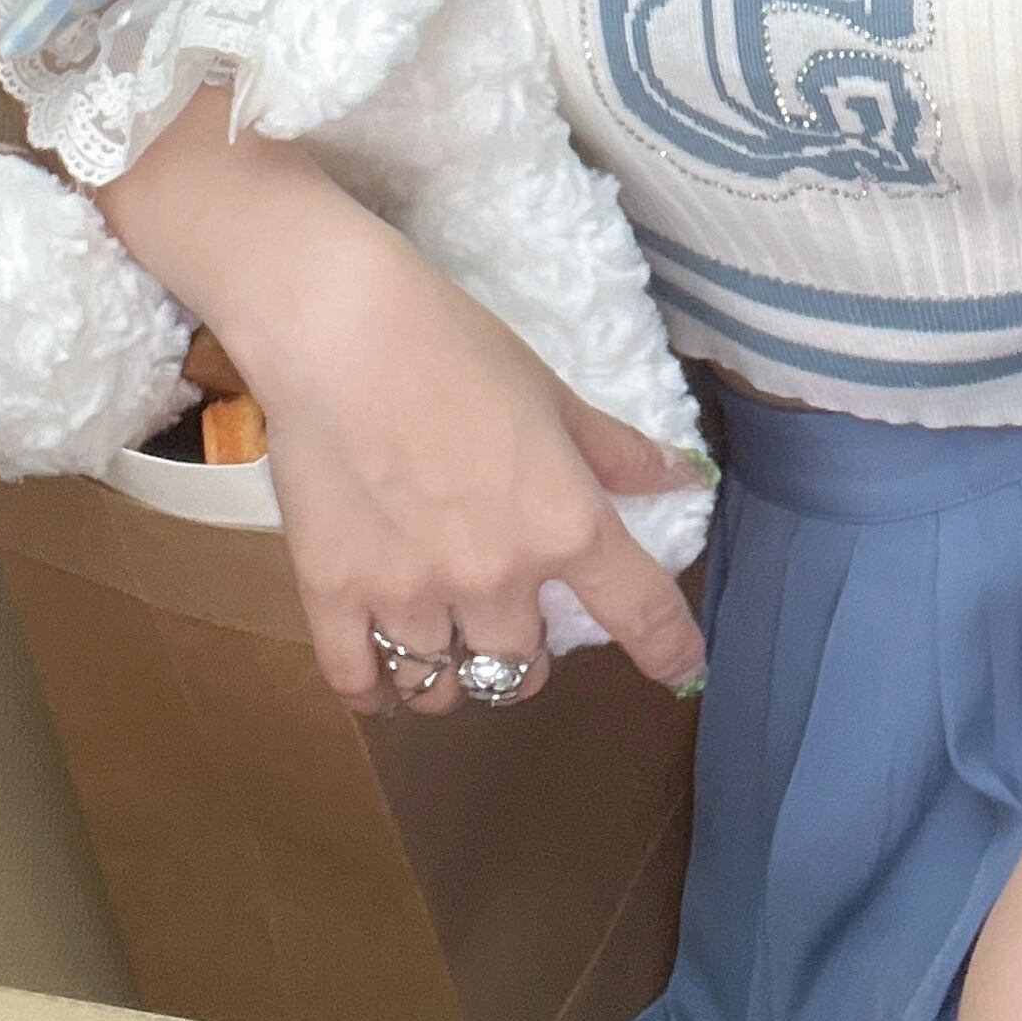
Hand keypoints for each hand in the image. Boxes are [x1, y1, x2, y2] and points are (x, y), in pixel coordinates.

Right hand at [222, 182, 708, 716]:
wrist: (340, 329)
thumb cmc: (456, 347)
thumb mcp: (554, 394)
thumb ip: (618, 452)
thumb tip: (686, 477)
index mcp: (563, 525)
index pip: (640, 613)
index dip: (670, 650)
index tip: (681, 667)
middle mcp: (495, 576)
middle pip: (522, 671)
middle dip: (524, 658)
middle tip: (510, 622)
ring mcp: (411, 593)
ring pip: (444, 688)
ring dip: (454, 676)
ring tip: (445, 646)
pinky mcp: (335, 595)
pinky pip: (361, 684)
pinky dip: (378, 691)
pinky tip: (383, 673)